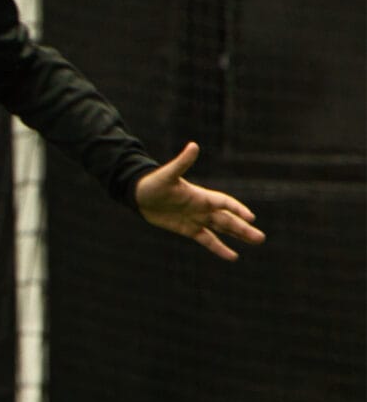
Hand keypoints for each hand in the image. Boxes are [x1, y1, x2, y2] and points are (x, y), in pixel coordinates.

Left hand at [135, 143, 265, 262]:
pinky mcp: (188, 229)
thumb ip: (182, 162)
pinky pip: (208, 240)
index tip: (250, 217)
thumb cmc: (153, 182)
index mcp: (200, 195)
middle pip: (228, 219)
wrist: (139, 195)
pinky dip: (219, 248)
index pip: (224, 202)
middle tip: (261, 238)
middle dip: (244, 228)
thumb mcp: (167, 174)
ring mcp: (197, 218)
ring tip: (257, 240)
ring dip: (239, 235)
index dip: (237, 208)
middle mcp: (202, 207)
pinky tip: (233, 256)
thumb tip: (193, 146)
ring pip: (223, 228)